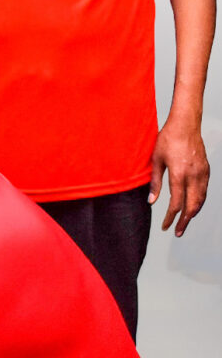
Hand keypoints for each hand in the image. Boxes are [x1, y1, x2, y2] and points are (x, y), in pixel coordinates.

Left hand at [149, 117, 210, 235]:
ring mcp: (202, 173)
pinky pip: (204, 191)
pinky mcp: (206, 170)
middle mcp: (193, 176)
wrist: (185, 125)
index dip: (170, 217)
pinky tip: (192, 205)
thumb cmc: (167, 140)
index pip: (176, 203)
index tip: (165, 226)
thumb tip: (151, 201)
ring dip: (193, 213)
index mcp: (179, 174)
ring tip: (184, 222)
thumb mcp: (156, 160)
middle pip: (191, 206)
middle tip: (177, 232)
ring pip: (201, 200)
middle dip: (184, 221)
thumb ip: (155, 182)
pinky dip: (199, 201)